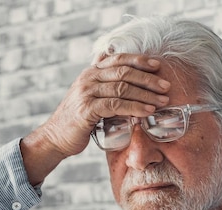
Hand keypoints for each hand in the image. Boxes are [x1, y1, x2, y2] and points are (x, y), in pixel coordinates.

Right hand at [20, 54, 170, 184]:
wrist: (56, 137)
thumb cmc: (78, 120)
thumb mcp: (92, 99)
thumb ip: (107, 89)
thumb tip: (134, 87)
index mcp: (91, 72)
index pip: (119, 59)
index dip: (140, 60)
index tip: (158, 66)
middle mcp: (88, 78)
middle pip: (124, 71)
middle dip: (148, 79)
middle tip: (166, 86)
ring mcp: (86, 92)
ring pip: (122, 87)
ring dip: (146, 94)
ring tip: (161, 101)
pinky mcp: (87, 109)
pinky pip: (116, 104)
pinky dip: (134, 107)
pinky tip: (146, 112)